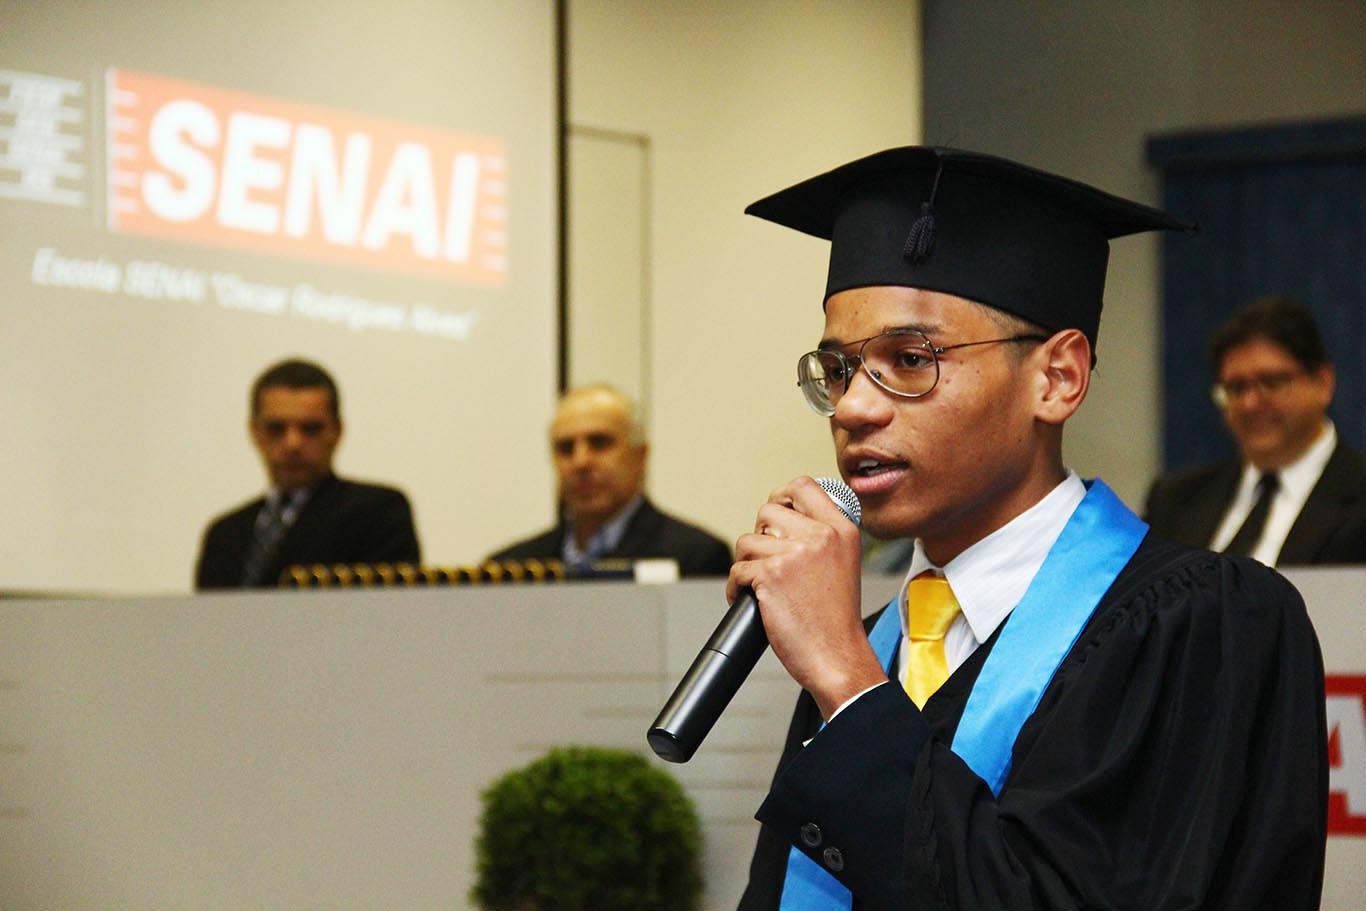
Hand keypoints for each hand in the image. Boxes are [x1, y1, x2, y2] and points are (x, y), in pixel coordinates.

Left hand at [728, 476, 885, 718]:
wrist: (838, 656)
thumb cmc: (836, 619)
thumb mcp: (843, 563)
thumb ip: (820, 537)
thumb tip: (781, 519)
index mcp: (841, 530)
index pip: (804, 486)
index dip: (782, 496)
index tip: (775, 518)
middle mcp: (820, 536)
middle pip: (767, 511)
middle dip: (760, 536)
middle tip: (767, 561)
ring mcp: (795, 554)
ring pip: (747, 542)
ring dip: (747, 565)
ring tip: (760, 585)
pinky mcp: (771, 575)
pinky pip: (737, 570)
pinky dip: (737, 588)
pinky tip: (751, 600)